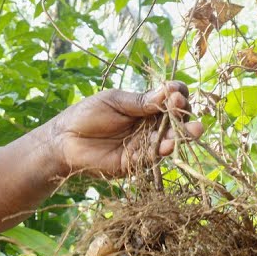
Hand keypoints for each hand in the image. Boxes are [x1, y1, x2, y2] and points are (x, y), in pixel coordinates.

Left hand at [47, 80, 204, 177]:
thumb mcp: (114, 102)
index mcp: (145, 106)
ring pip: (169, 141)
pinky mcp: (135, 163)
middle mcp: (149, 126)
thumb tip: (169, 92)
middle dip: (183, 115)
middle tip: (182, 108)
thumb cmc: (86, 115)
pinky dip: (163, 151)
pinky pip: (152, 158)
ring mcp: (144, 145)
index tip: (176, 92)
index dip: (177, 95)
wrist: (63, 140)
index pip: (169, 99)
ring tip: (192, 130)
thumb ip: (140, 102)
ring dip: (181, 135)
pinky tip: (170, 145)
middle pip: (175, 121)